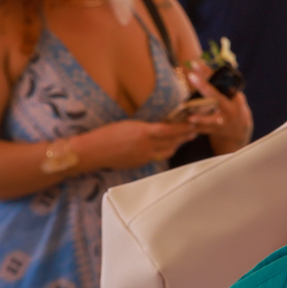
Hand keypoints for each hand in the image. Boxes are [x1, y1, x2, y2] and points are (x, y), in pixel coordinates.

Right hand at [77, 117, 198, 170]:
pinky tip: (165, 147)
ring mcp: (144, 156)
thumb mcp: (128, 124)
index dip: (184, 128)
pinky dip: (164, 151)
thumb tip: (159, 128)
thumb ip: (146, 128)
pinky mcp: (140, 163)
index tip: (194, 123)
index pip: (171, 130)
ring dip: (176, 144)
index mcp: (144, 132)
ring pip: (167, 151)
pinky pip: (156, 156)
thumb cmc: (106, 133)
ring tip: (184, 138)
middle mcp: (147, 146)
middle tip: (194, 131)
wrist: (92, 151)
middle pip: (173, 141)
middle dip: (185, 136)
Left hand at [183, 65, 252, 152]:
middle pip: (216, 97)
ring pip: (210, 120)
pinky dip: (194, 127)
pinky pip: (202, 129)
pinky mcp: (214, 131)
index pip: (221, 82)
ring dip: (201, 118)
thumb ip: (220, 88)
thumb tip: (200, 69)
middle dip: (204, 86)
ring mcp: (222, 122)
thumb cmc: (231, 108)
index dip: (208, 72)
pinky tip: (185, 123)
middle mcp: (229, 110)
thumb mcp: (233, 98)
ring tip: (190, 116)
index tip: (195, 63)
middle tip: (191, 76)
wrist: (238, 131)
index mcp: (235, 99)